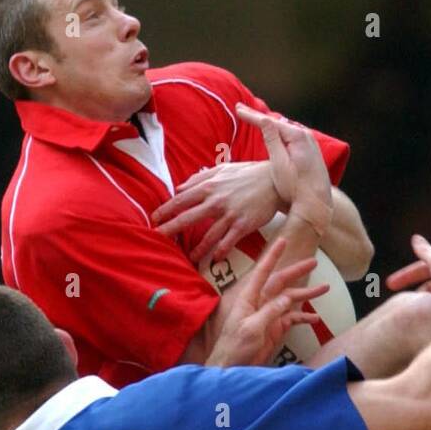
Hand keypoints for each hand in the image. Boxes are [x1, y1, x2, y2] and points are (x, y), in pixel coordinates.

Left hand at [152, 161, 282, 264]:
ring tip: (190, 257)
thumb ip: (200, 178)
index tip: (155, 218)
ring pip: (208, 235)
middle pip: (188, 217)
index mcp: (209, 186)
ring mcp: (230, 214)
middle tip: (159, 237)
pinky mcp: (243, 225)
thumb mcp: (222, 170)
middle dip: (171, 228)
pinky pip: (228, 241)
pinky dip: (221, 251)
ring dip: (198, 248)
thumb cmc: (248, 174)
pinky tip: (216, 259)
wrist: (275, 181)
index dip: (167, 209)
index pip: (182, 199)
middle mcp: (216, 201)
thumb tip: (180, 187)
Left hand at [205, 236, 327, 368]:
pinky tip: (316, 319)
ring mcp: (269, 316)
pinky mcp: (275, 329)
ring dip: (306, 294)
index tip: (282, 241)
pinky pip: (292, 319)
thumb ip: (269, 312)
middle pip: (281, 283)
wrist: (232, 368)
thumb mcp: (252, 329)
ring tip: (325, 288)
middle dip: (297, 272)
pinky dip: (304, 318)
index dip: (272, 256)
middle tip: (314, 261)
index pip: (262, 272)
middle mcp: (260, 303)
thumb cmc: (235, 347)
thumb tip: (287, 298)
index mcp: (250, 298)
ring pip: (290, 300)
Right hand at [235, 104, 331, 233]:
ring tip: (252, 117)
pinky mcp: (311, 150)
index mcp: (297, 137)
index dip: (252, 116)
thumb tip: (264, 120)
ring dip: (268, 124)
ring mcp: (310, 142)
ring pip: (284, 129)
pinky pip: (290, 136)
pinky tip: (271, 130)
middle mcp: (306, 135)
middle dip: (258, 117)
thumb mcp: (280, 165)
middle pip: (277, 123)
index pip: (270, 122)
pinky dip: (278, 132)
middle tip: (240, 109)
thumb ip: (272, 141)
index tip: (237, 110)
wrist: (317, 204)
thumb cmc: (296, 189)